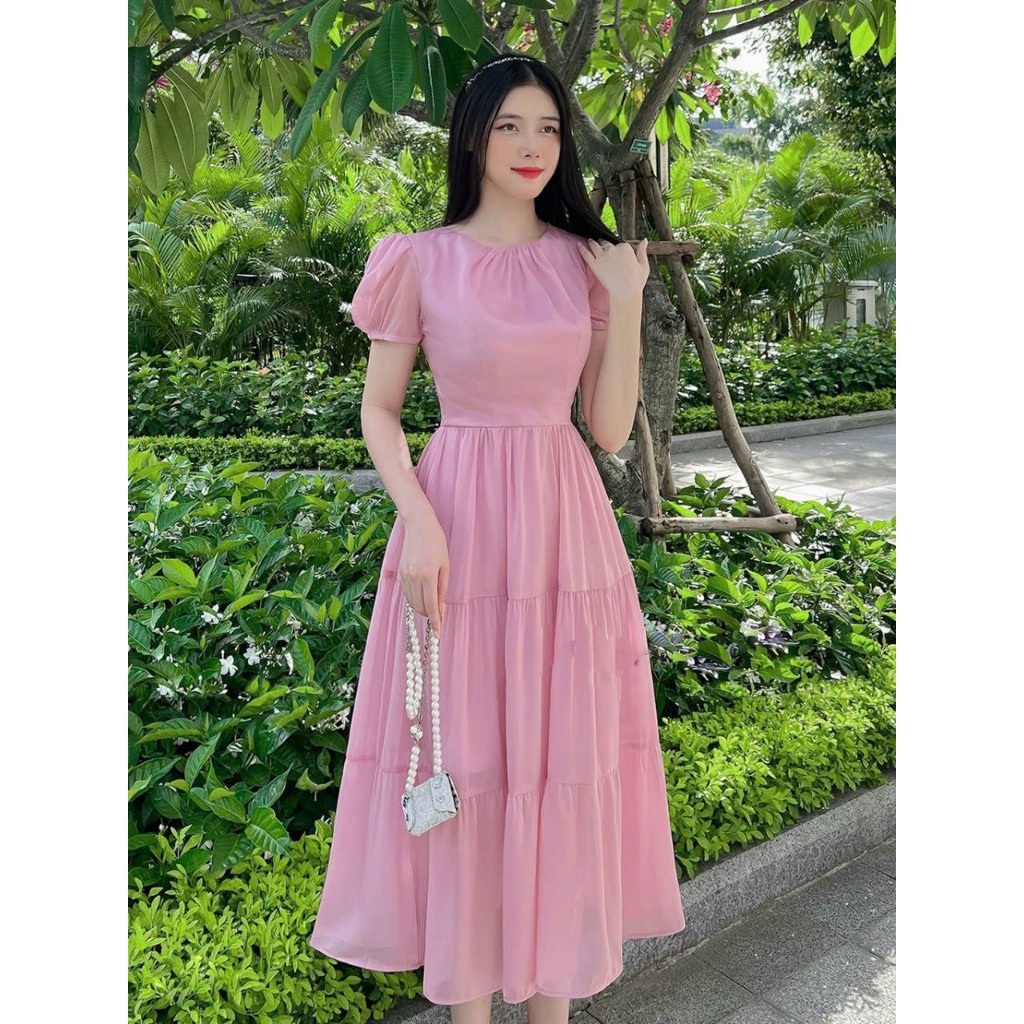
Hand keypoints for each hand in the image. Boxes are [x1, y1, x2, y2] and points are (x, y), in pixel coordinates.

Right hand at [399, 516, 448, 639]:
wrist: (419, 525)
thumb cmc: (437, 543)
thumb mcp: (445, 566)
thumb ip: (442, 590)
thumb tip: (440, 609)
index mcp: (427, 576)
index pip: (431, 607)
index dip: (435, 622)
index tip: (438, 634)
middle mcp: (413, 578)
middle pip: (420, 608)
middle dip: (429, 615)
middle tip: (438, 616)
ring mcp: (404, 576)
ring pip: (412, 603)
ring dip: (422, 608)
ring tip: (431, 604)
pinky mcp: (399, 573)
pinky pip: (407, 594)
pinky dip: (414, 599)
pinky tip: (422, 595)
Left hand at [577, 236, 649, 300]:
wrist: (625, 293)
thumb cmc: (635, 282)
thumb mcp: (643, 265)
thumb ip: (642, 251)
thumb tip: (644, 240)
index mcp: (625, 248)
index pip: (619, 244)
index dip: (617, 248)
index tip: (616, 252)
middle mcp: (613, 249)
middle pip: (606, 243)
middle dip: (604, 244)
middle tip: (601, 244)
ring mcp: (602, 256)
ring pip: (595, 245)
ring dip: (592, 242)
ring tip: (590, 241)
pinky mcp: (594, 264)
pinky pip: (586, 253)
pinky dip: (582, 248)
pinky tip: (578, 245)